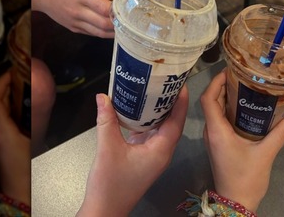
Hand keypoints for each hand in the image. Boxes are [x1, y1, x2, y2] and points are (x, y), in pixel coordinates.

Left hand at [0, 71, 30, 205]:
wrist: (19, 192)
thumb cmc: (27, 167)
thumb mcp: (36, 138)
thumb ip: (39, 116)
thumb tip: (44, 93)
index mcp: (0, 127)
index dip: (1, 81)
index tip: (14, 69)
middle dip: (8, 86)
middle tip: (23, 74)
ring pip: (0, 111)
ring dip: (11, 97)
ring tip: (27, 86)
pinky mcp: (2, 143)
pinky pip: (4, 120)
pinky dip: (13, 110)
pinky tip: (26, 108)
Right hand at [77, 88, 188, 215]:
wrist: (104, 210)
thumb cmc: (110, 184)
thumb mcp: (107, 148)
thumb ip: (107, 120)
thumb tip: (104, 97)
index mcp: (161, 150)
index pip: (177, 121)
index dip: (179, 101)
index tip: (178, 82)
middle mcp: (161, 152)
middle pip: (171, 122)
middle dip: (168, 102)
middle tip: (164, 80)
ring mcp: (153, 156)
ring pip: (159, 128)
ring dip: (156, 111)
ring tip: (151, 89)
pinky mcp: (143, 158)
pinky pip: (149, 135)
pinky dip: (145, 122)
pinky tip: (136, 109)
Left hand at [201, 70, 283, 211]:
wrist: (236, 203)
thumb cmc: (246, 178)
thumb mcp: (266, 153)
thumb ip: (281, 132)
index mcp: (217, 131)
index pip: (208, 98)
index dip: (216, 81)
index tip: (230, 70)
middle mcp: (212, 132)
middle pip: (211, 101)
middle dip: (223, 86)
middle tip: (242, 75)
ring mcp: (214, 139)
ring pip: (215, 111)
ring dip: (226, 97)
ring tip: (245, 85)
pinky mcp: (219, 145)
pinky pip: (220, 120)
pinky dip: (229, 110)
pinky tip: (246, 107)